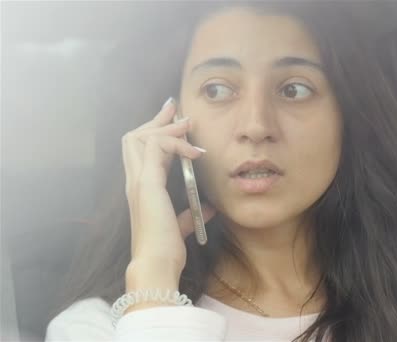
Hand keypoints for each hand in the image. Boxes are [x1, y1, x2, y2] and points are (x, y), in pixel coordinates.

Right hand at [121, 97, 215, 281]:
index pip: (140, 151)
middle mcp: (135, 181)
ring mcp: (138, 181)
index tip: (174, 120)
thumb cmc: (166, 248)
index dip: (155, 132)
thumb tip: (208, 207)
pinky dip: (176, 144)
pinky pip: (156, 148)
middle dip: (155, 120)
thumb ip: (190, 213)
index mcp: (141, 189)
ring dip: (166, 128)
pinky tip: (195, 152)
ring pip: (139, 137)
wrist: (157, 263)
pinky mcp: (147, 184)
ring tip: (187, 125)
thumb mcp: (180, 225)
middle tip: (174, 109)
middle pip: (133, 137)